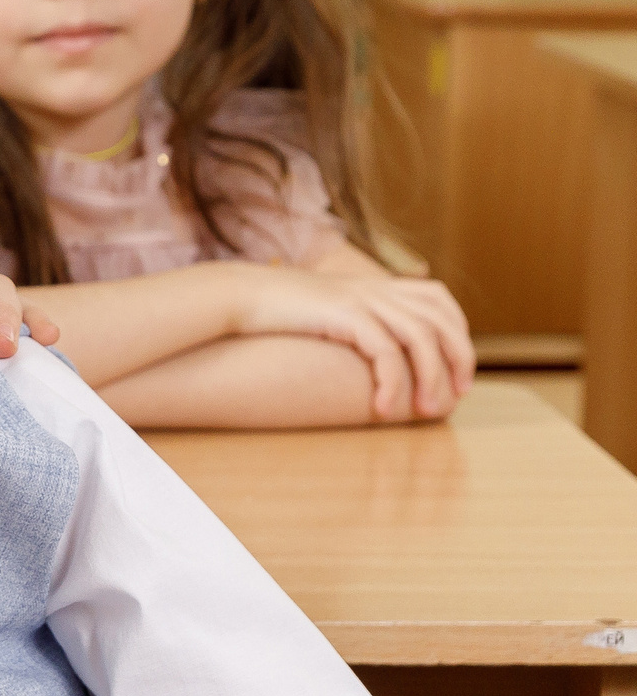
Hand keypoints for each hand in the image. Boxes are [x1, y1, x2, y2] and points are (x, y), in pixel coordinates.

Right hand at [225, 264, 473, 421]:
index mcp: (375, 285)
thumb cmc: (273, 311)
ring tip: (424, 410)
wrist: (237, 295)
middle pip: (441, 318)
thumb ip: (351, 319)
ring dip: (431, 377)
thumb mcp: (323, 309)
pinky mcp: (345, 315)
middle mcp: (376, 289)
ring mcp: (362, 299)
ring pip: (422, 337)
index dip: (457, 331)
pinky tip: (383, 410)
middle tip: (455, 395)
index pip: (438, 298)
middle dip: (459, 358)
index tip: (456, 367)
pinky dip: (393, 382)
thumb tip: (366, 349)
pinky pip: (386, 351)